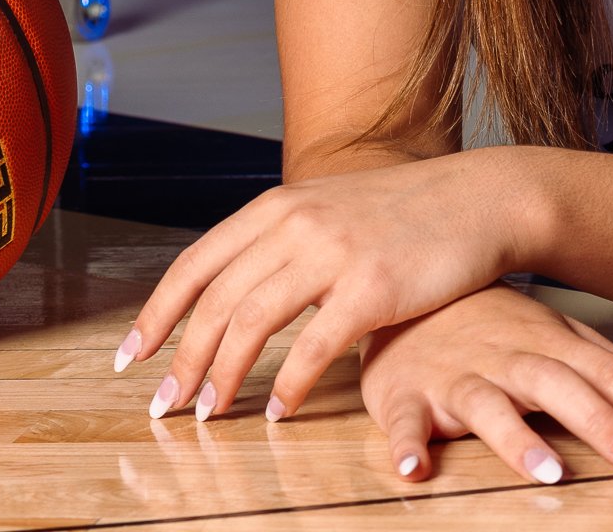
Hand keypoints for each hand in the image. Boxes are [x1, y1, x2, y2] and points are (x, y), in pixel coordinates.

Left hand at [117, 149, 536, 421]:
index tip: (131, 356)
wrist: (481, 198)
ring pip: (252, 325)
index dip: (156, 314)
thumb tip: (233, 287)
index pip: (195, 264)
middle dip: (183, 360)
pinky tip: (279, 411)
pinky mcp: (373, 288)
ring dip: (223, 377)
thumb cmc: (407, 213)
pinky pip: (312, 348)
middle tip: (167, 405)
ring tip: (211, 413)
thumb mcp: (331, 206)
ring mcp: (334, 253)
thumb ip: (282, 237)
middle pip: (216, 302)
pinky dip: (288, 386)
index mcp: (280, 204)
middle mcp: (297, 223)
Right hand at [361, 285, 612, 483]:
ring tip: (551, 474)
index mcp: (553, 343)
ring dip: (518, 440)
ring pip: (490, 406)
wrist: (407, 286)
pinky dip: (408, 442)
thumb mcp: (565, 339)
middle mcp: (511, 356)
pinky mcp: (404, 394)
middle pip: (565, 390)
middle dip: (608, 426)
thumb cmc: (496, 322)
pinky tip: (417, 468)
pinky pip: (405, 420)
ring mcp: (457, 375)